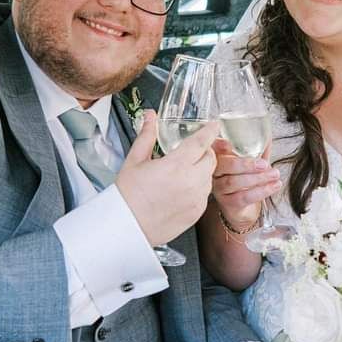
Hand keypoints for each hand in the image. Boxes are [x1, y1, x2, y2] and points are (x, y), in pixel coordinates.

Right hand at [116, 111, 218, 246]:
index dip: (210, 131)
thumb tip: (150, 116)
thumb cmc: (128, 194)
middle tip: (193, 151)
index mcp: (176, 165)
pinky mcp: (196, 213)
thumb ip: (147, 135)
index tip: (214, 125)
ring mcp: (196, 199)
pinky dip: (199, 188)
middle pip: (210, 159)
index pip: (201, 142)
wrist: (127, 225)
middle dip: (205, 152)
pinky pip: (205, 195)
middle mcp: (190, 182)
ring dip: (202, 170)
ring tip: (184, 172)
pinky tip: (183, 188)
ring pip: (209, 177)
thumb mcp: (135, 160)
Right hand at [211, 139, 280, 229]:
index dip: (218, 145)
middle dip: (245, 164)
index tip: (228, 144)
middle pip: (223, 166)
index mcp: (218, 158)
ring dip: (257, 178)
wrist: (243, 207)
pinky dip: (260, 191)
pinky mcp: (227, 203)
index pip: (213, 149)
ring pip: (233, 182)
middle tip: (264, 164)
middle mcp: (214, 173)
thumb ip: (257, 150)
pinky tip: (273, 186)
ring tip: (274, 174)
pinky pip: (242, 197)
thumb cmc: (245, 181)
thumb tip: (269, 137)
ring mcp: (219, 189)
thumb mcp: (250, 164)